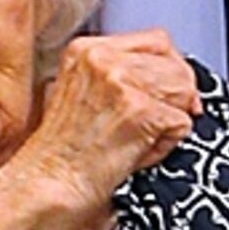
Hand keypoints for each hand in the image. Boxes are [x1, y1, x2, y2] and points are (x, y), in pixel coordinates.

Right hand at [0, 33, 198, 229]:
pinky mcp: (140, 111)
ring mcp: (122, 82)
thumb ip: (119, 79)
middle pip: (176, 64)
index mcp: (86, 49)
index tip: (170, 95)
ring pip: (184, 90)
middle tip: (157, 126)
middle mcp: (103, 59)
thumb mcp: (79, 97)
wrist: (44, 189)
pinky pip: (181, 123)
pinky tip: (137, 156)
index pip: (157, 41)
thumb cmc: (58, 158)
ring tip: (138, 141)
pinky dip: (167, 146)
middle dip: (177, 97)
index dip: (171, 70)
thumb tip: (168, 81)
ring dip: (171, 120)